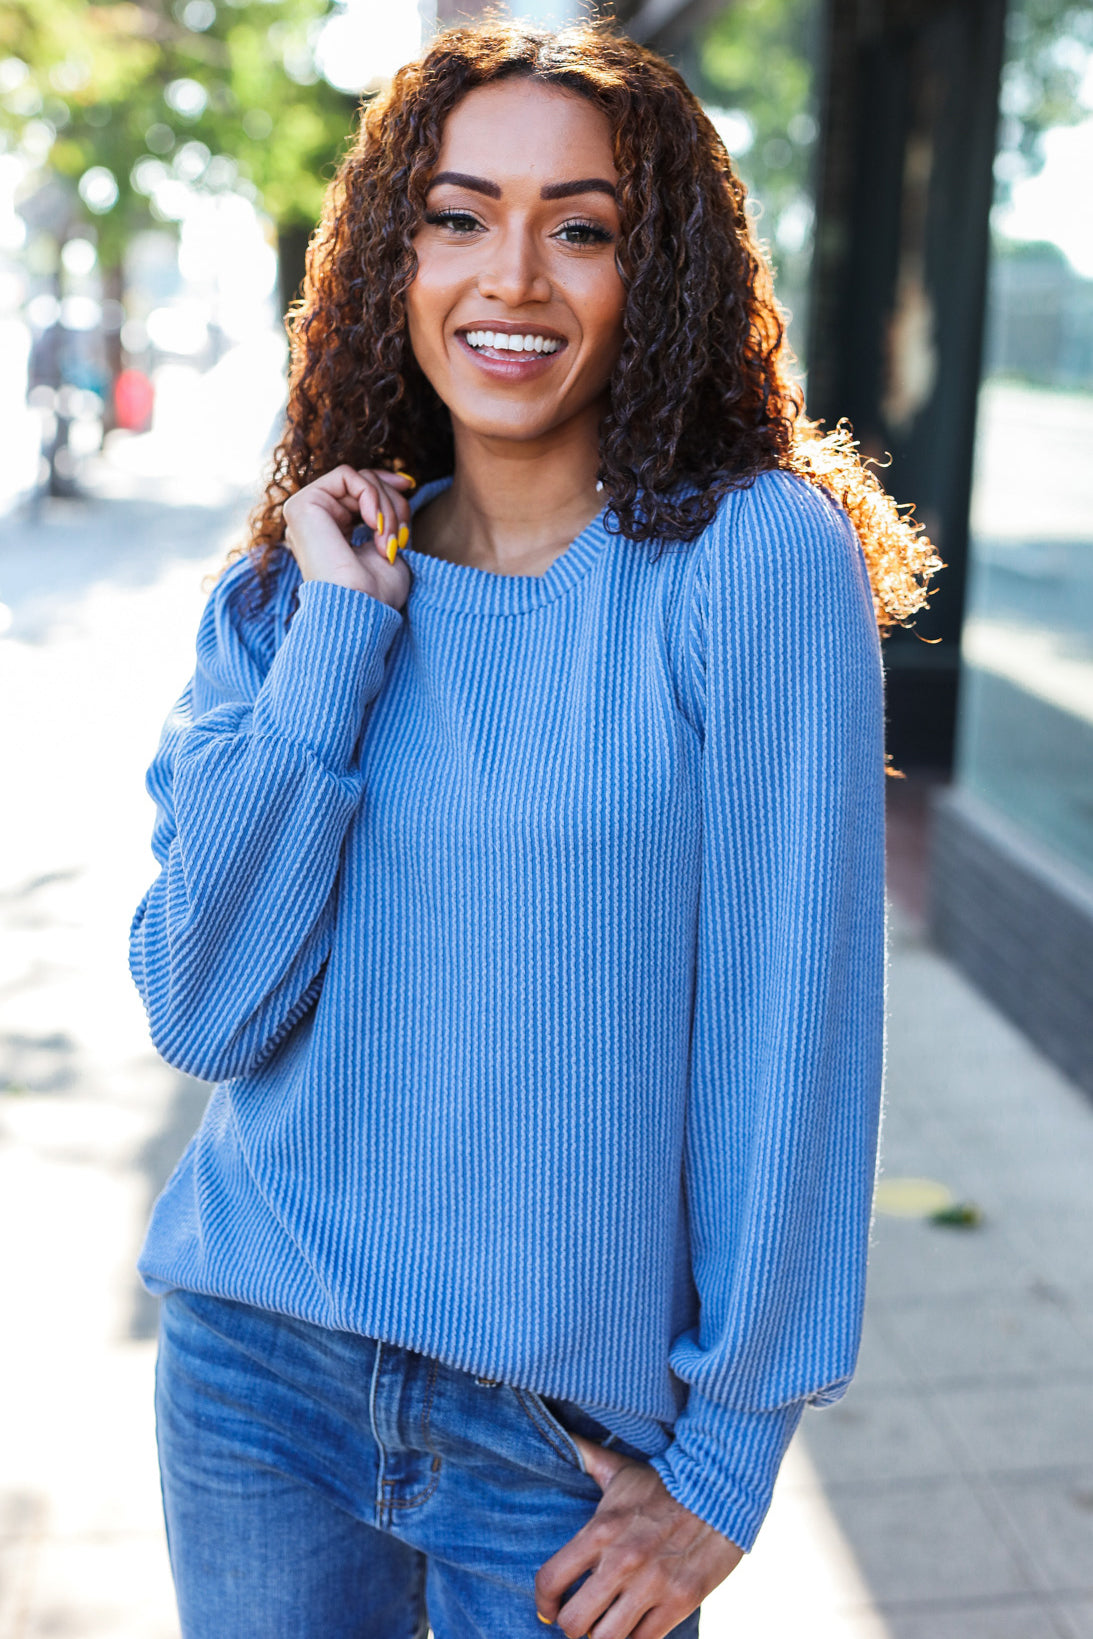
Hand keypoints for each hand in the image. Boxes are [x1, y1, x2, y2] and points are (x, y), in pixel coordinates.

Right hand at [281, 465, 414, 609]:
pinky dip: (371, 496)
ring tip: (389, 539)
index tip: (409, 486)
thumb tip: (401, 482)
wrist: (361, 611)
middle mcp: (315, 519)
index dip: (386, 485)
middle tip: (401, 535)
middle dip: (392, 501)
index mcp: (331, 529)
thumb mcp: (389, 544)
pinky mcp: (302, 505)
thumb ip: (388, 514)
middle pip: (362, 482)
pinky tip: (374, 525)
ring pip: (358, 479)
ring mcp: (305, 511)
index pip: (358, 490)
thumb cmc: (378, 593)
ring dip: (386, 506)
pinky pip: (346, 476)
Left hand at [534, 1434, 743, 1638]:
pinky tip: (635, 1626)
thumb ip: (585, 1456)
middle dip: (573, 1626)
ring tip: (608, 1624)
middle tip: (582, 1618)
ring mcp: (652, 1585)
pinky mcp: (681, 1601)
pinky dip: (635, 1638)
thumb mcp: (619, 1469)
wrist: (720, 1487)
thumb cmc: (663, 1482)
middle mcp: (621, 1561)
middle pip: (574, 1623)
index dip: (543, 1604)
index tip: (547, 1610)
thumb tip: (560, 1435)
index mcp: (600, 1531)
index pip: (551, 1580)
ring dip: (604, 1635)